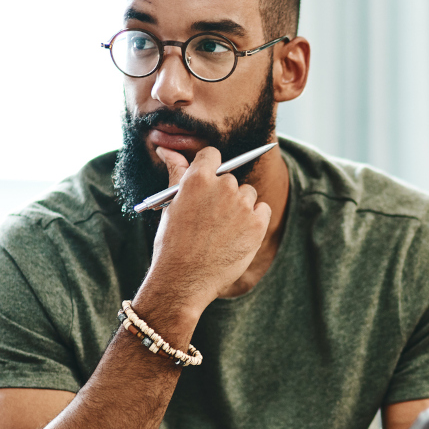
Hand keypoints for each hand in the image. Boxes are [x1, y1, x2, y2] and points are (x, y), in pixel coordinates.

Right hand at [142, 146, 271, 314]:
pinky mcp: (258, 223)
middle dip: (223, 195)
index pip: (212, 155)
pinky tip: (237, 236)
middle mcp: (222, 186)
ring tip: (222, 231)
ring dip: (239, 207)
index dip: (210, 169)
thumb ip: (176, 172)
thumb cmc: (172, 243)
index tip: (208, 184)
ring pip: (247, 194)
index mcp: (197, 179)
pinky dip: (254, 220)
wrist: (183, 280)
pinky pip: (263, 210)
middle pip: (230, 178)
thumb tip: (165, 148)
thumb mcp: (171, 204)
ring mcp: (242, 205)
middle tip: (210, 219)